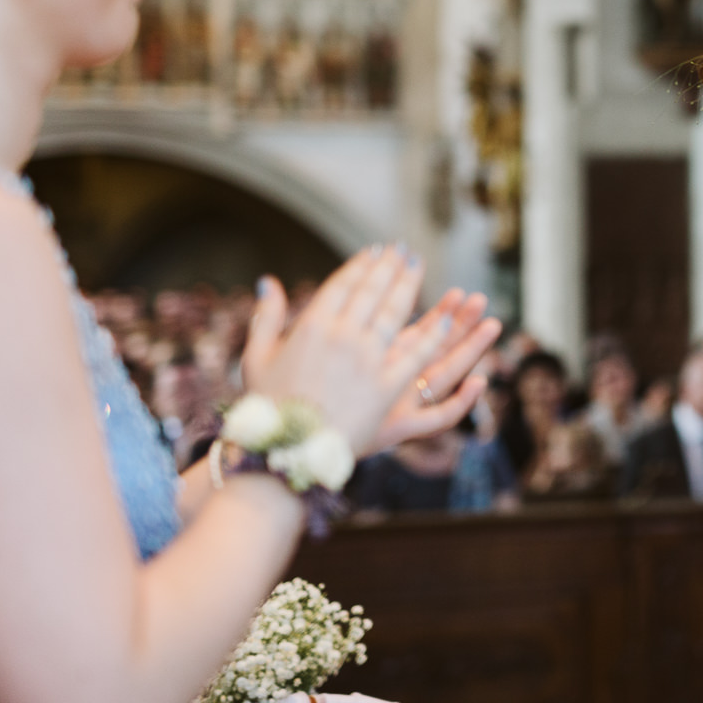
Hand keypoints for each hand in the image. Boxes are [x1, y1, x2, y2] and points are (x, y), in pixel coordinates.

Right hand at [239, 247, 488, 454]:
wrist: (286, 451)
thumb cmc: (268, 407)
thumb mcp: (257, 358)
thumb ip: (266, 317)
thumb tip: (268, 281)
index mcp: (311, 326)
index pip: (344, 285)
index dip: (362, 265)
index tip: (376, 251)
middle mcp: (343, 336)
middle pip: (373, 292)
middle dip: (390, 267)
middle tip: (405, 251)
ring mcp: (368, 361)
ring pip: (396, 313)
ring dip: (409, 286)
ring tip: (418, 267)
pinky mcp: (388, 386)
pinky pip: (417, 355)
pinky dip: (433, 335)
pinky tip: (446, 318)